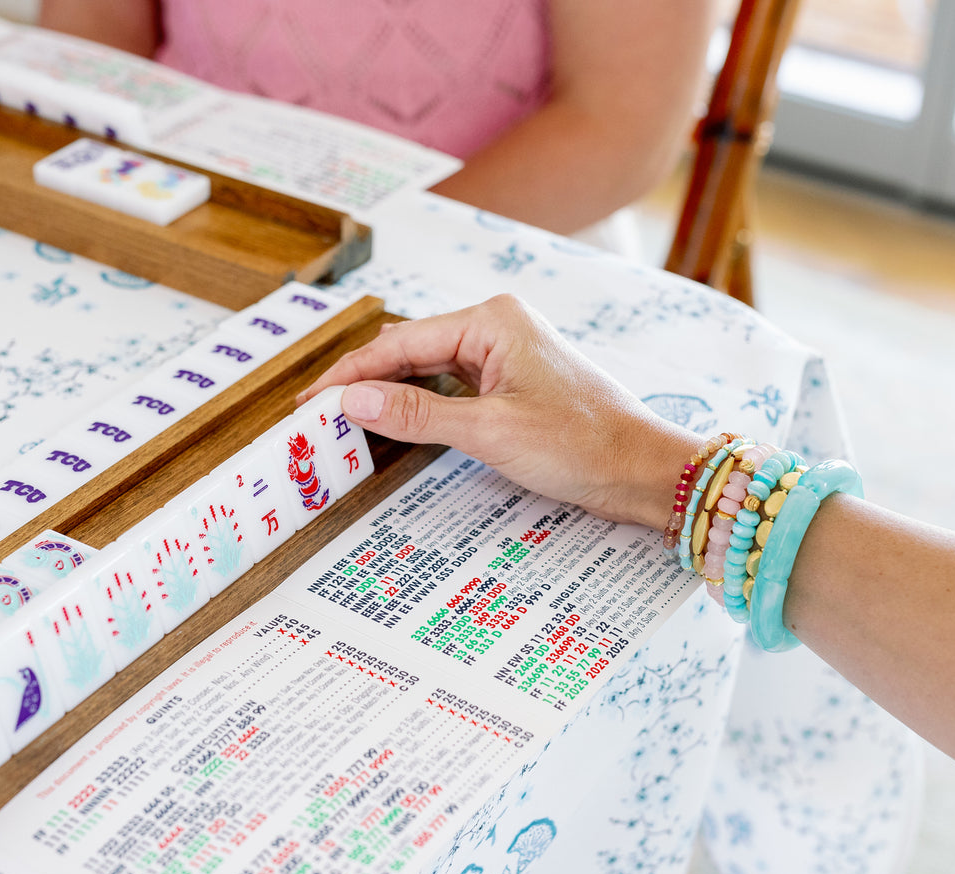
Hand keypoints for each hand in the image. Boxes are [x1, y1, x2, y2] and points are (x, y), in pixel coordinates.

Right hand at [299, 295, 699, 527]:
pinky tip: (393, 425)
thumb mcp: (490, 432)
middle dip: (363, 385)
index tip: (309, 401)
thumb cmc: (583, 444)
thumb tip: (353, 401)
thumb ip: (418, 415)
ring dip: (389, 397)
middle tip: (315, 417)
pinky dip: (419, 408)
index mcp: (491, 321)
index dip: (349, 375)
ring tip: (342, 423)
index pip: (399, 343)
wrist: (645, 470)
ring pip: (428, 372)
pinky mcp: (513, 386)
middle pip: (409, 353)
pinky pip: (451, 389)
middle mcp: (496, 328)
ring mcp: (505, 356)